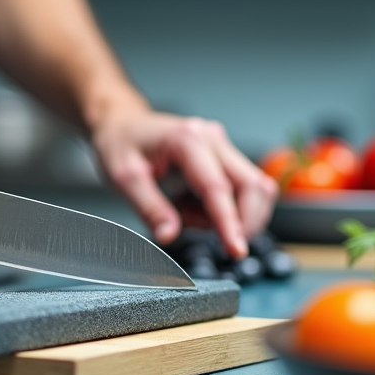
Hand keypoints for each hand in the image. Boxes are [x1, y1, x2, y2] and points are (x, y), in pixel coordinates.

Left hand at [90, 110, 277, 258]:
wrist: (123, 124)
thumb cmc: (122, 144)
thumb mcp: (125, 178)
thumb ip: (149, 208)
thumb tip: (170, 235)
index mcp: (187, 140)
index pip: (219, 188)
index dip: (230, 223)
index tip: (237, 250)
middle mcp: (212, 139)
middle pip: (251, 186)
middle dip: (241, 222)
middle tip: (203, 234)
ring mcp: (221, 146)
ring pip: (253, 188)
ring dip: (231, 215)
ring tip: (186, 212)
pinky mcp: (224, 156)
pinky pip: (241, 188)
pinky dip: (225, 208)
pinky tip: (193, 205)